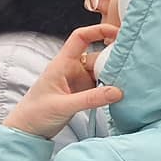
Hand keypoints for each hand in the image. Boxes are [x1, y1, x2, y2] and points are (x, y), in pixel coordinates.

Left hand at [4, 24, 122, 138]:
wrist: (27, 130)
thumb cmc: (35, 113)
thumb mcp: (63, 106)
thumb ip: (90, 99)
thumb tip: (118, 91)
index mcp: (62, 63)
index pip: (80, 38)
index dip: (98, 30)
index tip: (118, 33)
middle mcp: (71, 69)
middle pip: (97, 56)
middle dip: (114, 59)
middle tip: (133, 66)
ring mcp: (78, 81)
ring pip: (102, 72)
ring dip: (114, 75)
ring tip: (131, 81)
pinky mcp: (83, 93)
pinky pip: (101, 85)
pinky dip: (111, 87)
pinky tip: (122, 91)